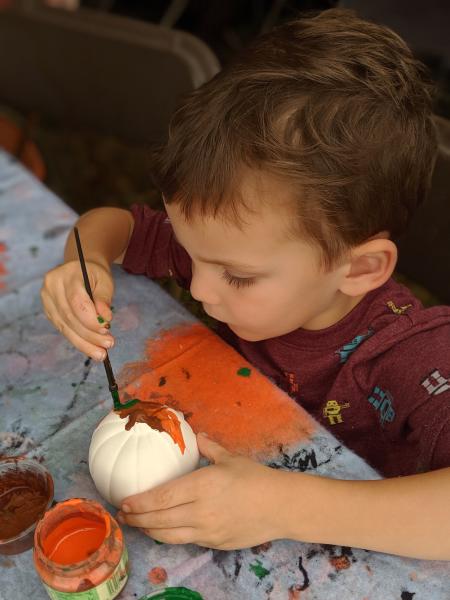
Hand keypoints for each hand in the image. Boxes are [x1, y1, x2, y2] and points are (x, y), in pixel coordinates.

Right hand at [41, 259, 114, 360]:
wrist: (80, 270)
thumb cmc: (95, 274)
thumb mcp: (105, 280)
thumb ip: (104, 298)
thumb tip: (105, 318)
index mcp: (67, 275)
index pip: (76, 301)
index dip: (90, 320)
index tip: (106, 330)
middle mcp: (52, 287)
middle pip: (70, 317)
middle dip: (90, 335)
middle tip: (108, 345)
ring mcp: (47, 300)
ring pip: (65, 327)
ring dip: (84, 343)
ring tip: (101, 353)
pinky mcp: (49, 311)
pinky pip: (63, 329)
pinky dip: (78, 341)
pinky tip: (91, 348)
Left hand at [117, 433, 285, 549]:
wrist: (280, 506)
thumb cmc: (255, 477)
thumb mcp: (230, 458)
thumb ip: (209, 448)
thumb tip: (196, 436)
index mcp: (202, 486)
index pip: (162, 498)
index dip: (139, 502)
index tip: (124, 502)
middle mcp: (200, 511)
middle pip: (160, 520)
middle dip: (137, 519)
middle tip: (123, 515)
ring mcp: (207, 532)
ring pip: (169, 536)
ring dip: (150, 531)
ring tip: (138, 525)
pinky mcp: (215, 544)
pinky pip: (187, 541)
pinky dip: (171, 536)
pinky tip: (165, 530)